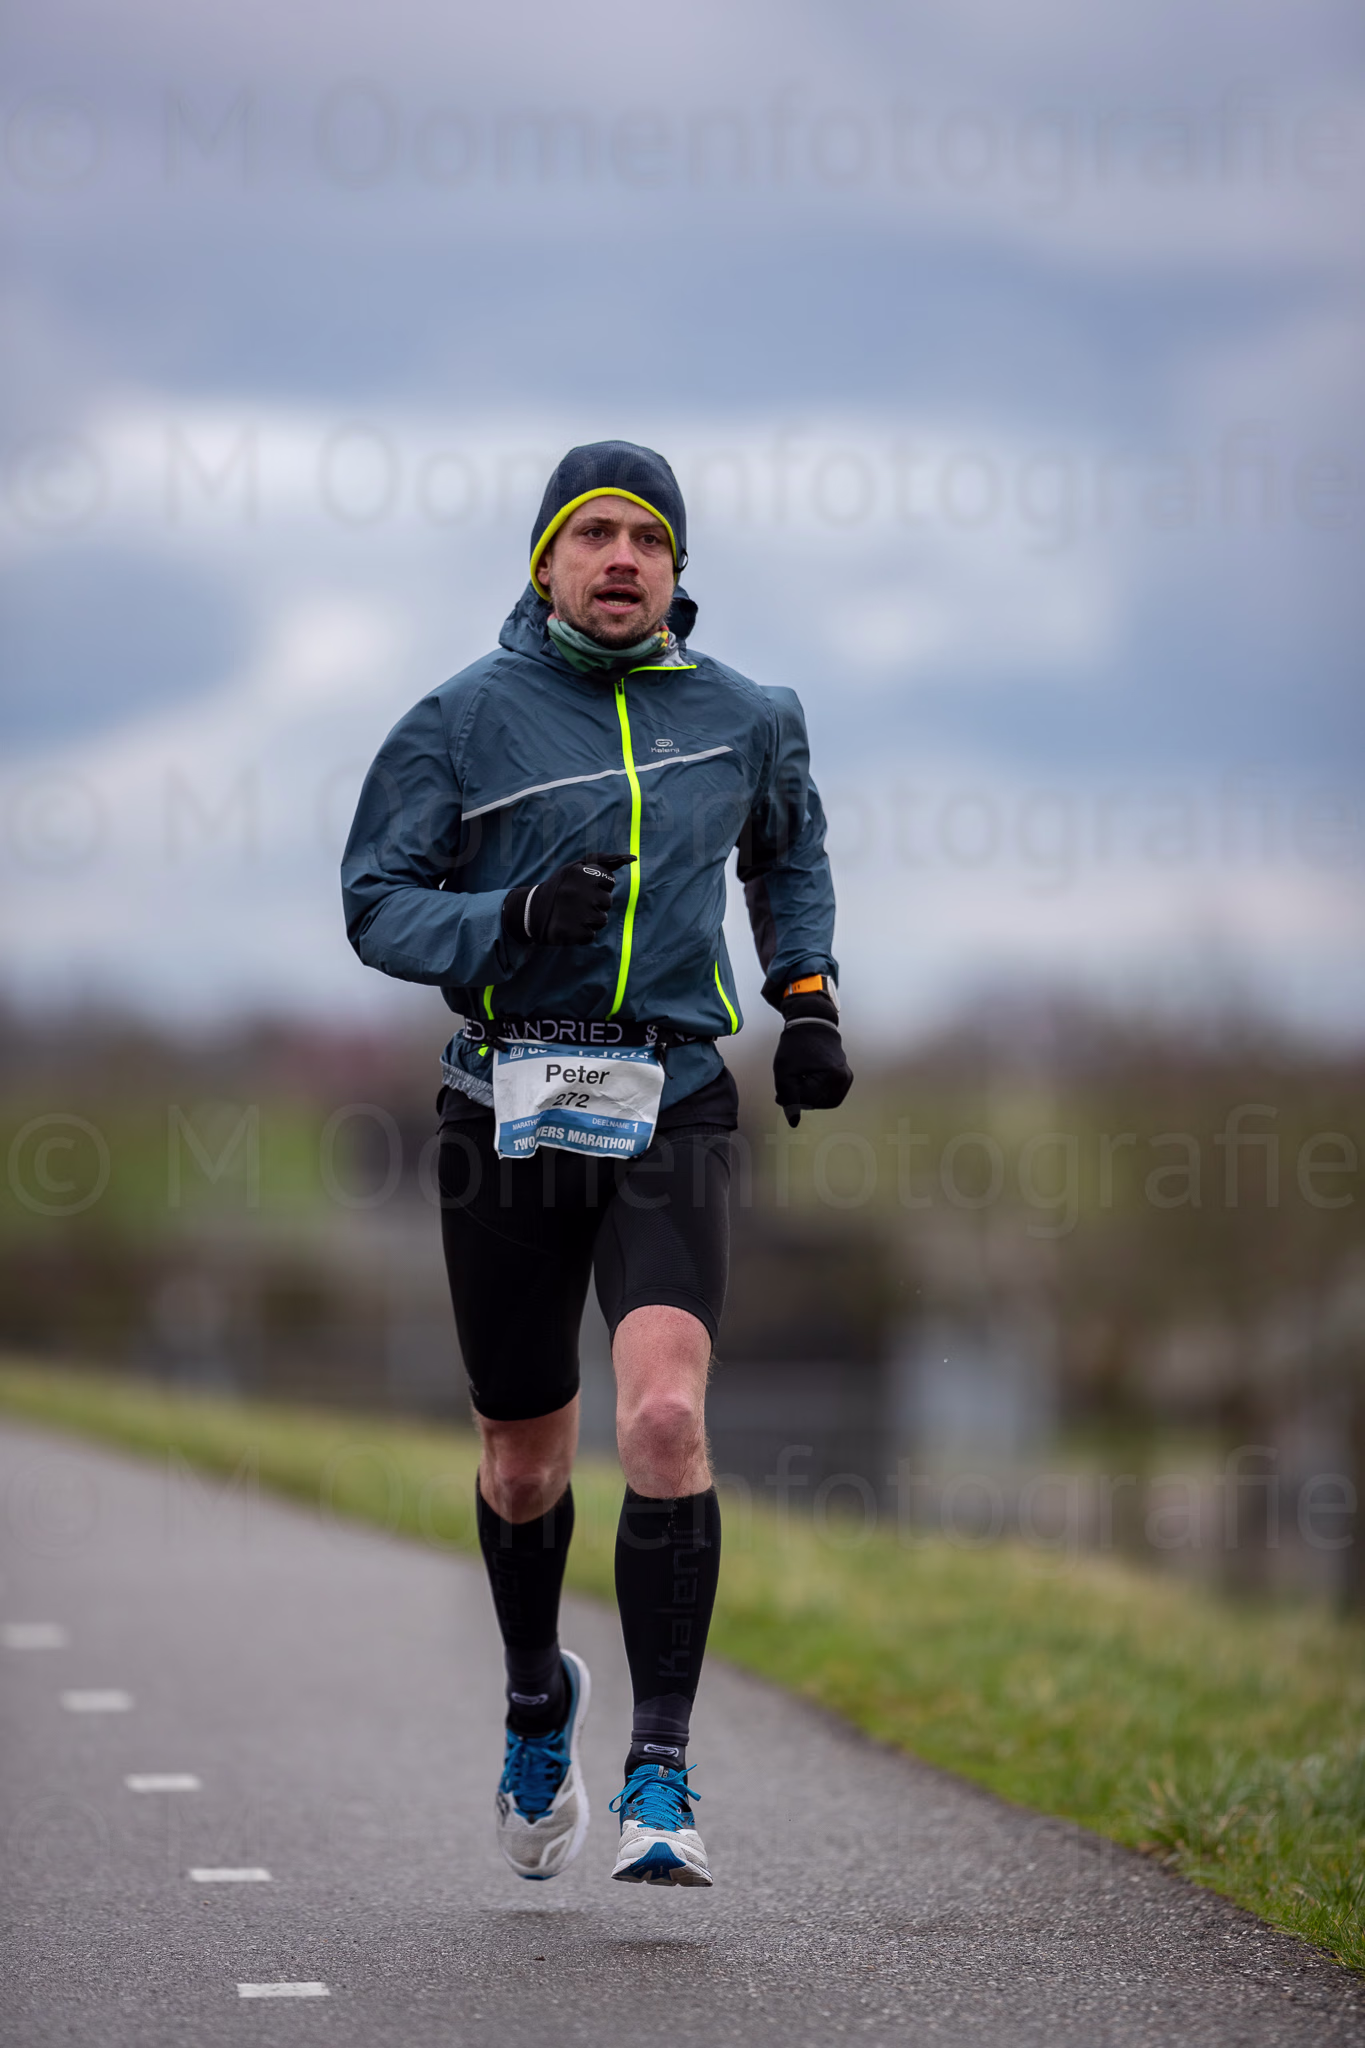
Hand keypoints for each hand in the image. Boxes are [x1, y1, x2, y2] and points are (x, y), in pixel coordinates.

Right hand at [503, 852, 633, 946]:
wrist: (531, 911)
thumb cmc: (561, 887)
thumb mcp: (577, 867)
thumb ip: (605, 861)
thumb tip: (633, 858)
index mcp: (582, 873)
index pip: (609, 881)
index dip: (598, 886)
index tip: (583, 888)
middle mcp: (579, 892)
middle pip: (607, 902)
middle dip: (596, 903)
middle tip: (577, 903)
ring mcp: (576, 913)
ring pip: (602, 920)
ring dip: (590, 920)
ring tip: (574, 915)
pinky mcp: (573, 932)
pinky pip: (591, 936)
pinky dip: (582, 934)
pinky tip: (570, 926)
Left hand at [773, 989, 852, 1126]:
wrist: (812, 1023)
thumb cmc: (797, 1044)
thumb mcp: (784, 1071)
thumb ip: (788, 1098)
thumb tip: (794, 1122)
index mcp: (832, 1077)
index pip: (807, 1103)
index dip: (791, 1097)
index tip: (783, 1086)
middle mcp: (844, 1079)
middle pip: (816, 1104)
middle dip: (800, 1097)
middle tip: (792, 1081)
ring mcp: (846, 1079)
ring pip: (822, 1102)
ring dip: (808, 1095)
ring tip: (801, 1077)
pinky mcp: (845, 1078)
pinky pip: (827, 1095)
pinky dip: (816, 1091)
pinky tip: (809, 1077)